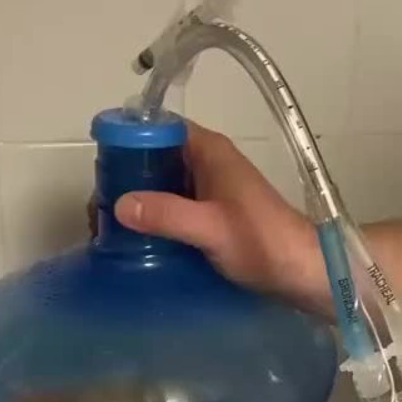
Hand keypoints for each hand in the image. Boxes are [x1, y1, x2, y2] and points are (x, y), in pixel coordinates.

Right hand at [115, 123, 326, 311]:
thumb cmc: (264, 243)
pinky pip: (173, 209)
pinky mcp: (212, 217)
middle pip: (154, 158)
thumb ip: (168, 214)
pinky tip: (135, 243)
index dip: (127, 141)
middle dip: (125, 178)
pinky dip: (153, 220)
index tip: (101, 169)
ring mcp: (209, 191)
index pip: (157, 128)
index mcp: (209, 151)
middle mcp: (207, 164)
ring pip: (161, 186)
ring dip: (136, 203)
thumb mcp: (212, 228)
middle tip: (97, 211)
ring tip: (108, 230)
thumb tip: (120, 205)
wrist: (303, 272)